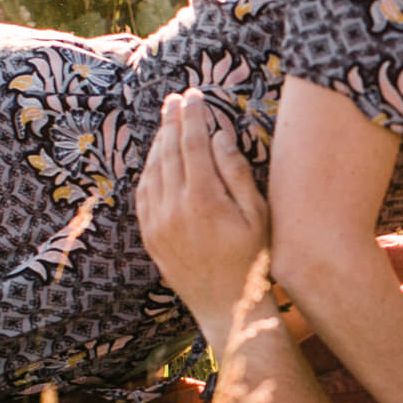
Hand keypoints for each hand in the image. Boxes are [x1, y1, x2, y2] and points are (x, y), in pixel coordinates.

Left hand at [136, 90, 270, 347]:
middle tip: (175, 99)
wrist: (227, 307)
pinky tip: (156, 159)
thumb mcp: (258, 216)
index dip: (192, 116)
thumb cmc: (252, 260)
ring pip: (152, 170)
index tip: (194, 95)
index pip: (192, 144)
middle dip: (172, 121)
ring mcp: (157, 223)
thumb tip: (220, 137)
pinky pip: (143, 193)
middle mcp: (174, 208)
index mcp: (204, 199)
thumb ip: (238, 173)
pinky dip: (149, 170)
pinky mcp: (150, 236)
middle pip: (168, 151)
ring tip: (167, 122)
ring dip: (158, 142)